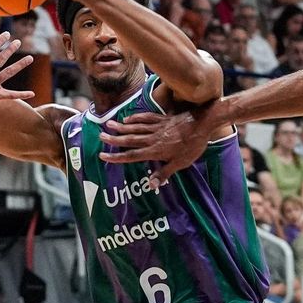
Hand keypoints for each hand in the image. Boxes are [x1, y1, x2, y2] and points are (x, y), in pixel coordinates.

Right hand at [0, 30, 35, 111]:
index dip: (0, 41)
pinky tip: (32, 93)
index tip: (8, 35)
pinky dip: (21, 94)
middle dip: (10, 49)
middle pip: (1, 58)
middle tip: (18, 42)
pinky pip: (10, 95)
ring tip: (30, 58)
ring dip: (20, 64)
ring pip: (8, 73)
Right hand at [99, 106, 219, 186]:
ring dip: (121, 126)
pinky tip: (128, 118)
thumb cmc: (192, 146)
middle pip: (130, 139)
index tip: (103, 156)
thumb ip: (164, 173)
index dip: (117, 156)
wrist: (202, 124)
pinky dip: (135, 118)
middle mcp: (152, 138)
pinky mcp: (162, 119)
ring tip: (108, 124)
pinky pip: (145, 118)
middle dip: (114, 139)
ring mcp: (156, 127)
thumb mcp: (180, 164)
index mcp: (155, 151)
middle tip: (100, 136)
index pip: (132, 155)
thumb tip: (151, 185)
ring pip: (135, 127)